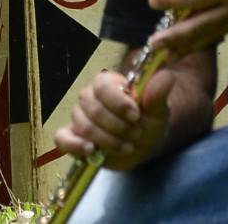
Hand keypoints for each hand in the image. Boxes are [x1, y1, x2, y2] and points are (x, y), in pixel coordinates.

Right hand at [52, 63, 172, 170]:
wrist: (142, 147)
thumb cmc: (148, 122)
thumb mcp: (158, 111)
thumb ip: (158, 95)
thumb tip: (166, 76)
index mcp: (108, 84)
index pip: (102, 85)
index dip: (117, 102)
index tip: (135, 116)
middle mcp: (89, 97)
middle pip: (92, 107)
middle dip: (116, 126)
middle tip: (136, 134)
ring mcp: (79, 117)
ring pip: (82, 124)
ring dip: (107, 140)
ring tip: (127, 146)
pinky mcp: (73, 137)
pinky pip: (62, 138)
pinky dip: (74, 145)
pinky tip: (91, 150)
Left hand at [146, 0, 227, 62]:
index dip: (172, 0)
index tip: (152, 1)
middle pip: (202, 25)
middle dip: (176, 36)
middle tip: (154, 44)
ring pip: (210, 34)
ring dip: (187, 45)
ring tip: (165, 55)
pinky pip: (220, 33)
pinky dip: (201, 42)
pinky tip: (186, 48)